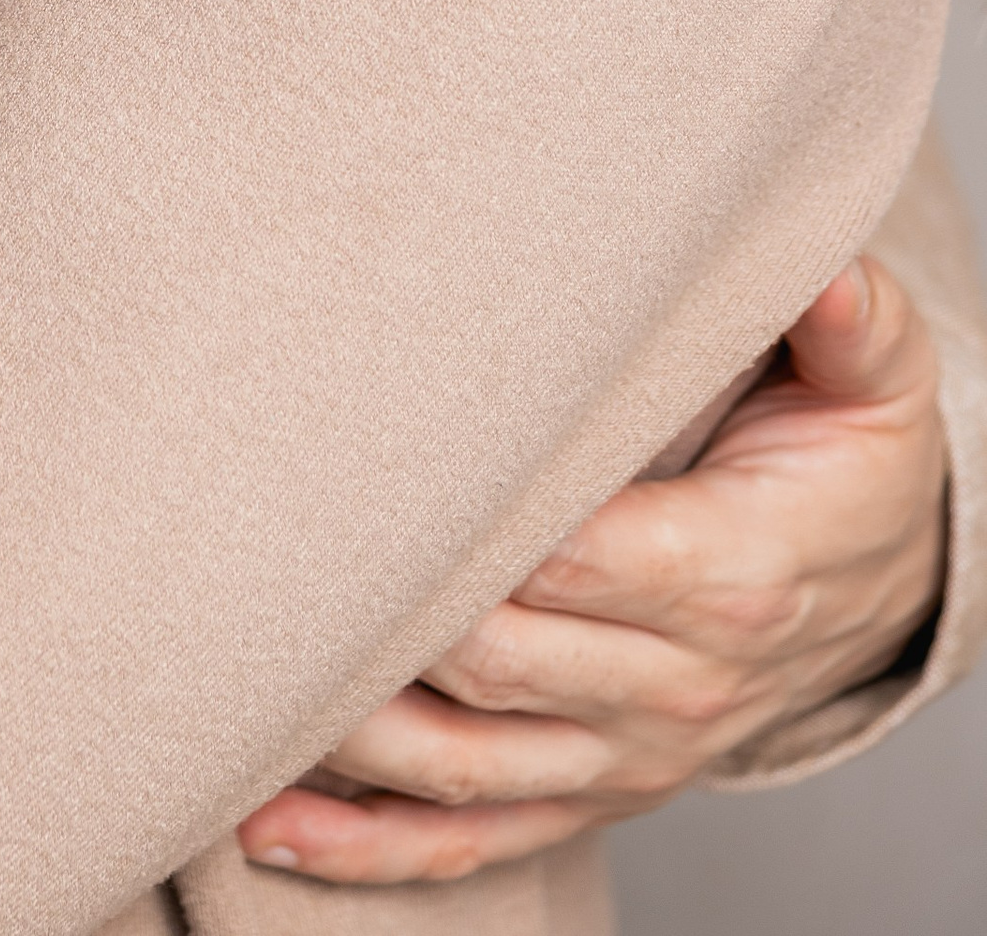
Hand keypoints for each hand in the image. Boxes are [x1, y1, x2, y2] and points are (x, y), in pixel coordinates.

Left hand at [236, 255, 948, 882]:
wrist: (879, 584)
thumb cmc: (849, 467)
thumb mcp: (875, 387)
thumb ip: (849, 324)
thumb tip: (827, 269)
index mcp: (726, 579)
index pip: (572, 560)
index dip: (469, 528)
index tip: (368, 471)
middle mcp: (673, 687)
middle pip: (496, 659)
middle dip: (382, 613)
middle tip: (265, 540)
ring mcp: (626, 757)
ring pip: (463, 764)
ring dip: (348, 734)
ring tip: (240, 680)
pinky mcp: (590, 795)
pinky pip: (474, 839)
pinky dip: (370, 847)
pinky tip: (269, 824)